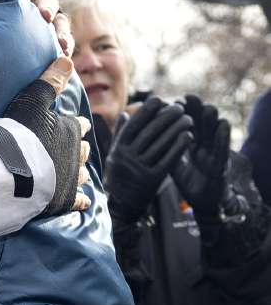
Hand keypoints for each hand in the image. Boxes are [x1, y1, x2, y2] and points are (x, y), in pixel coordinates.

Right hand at [1, 57, 93, 214]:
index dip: (79, 125)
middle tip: (78, 148)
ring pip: (82, 174)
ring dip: (81, 172)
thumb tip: (68, 59)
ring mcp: (70, 178)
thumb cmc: (21, 132)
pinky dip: (82, 200)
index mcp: (70, 130)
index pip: (79, 125)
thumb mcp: (33, 100)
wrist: (13, 170)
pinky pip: (79, 201)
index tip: (81, 125)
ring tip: (79, 172)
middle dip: (81, 148)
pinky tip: (83, 202)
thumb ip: (50, 81)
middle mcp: (75, 153)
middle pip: (82, 150)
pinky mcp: (64, 199)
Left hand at [5, 0, 72, 55]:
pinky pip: (64, 40)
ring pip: (60, 21)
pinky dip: (65, 46)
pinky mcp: (56, 37)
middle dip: (47, 7)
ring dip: (61, 30)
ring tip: (61, 43)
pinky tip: (63, 55)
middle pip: (47, 1)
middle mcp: (37, 6)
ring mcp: (49, 22)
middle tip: (44, 15)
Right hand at [104, 97, 193, 221]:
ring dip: (176, 129)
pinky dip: (179, 146)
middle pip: (150, 132)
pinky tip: (189, 136)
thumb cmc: (120, 176)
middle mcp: (127, 157)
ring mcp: (140, 168)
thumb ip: (122, 134)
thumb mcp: (116, 155)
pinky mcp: (153, 178)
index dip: (147, 111)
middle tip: (179, 108)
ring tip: (188, 119)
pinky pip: (169, 158)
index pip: (134, 124)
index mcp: (119, 148)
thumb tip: (127, 113)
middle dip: (166, 117)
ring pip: (161, 143)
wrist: (122, 204)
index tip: (159, 100)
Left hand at [170, 95, 231, 216]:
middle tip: (189, 97)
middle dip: (196, 110)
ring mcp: (214, 154)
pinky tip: (223, 125)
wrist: (203, 201)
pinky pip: (223, 148)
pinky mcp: (222, 164)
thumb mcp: (170, 162)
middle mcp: (204, 145)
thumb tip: (141, 133)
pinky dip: (223, 136)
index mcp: (191, 144)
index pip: (186, 124)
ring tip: (208, 107)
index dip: (181, 113)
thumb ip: (161, 147)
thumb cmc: (187, 180)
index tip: (173, 99)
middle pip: (201, 124)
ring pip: (214, 132)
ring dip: (211, 120)